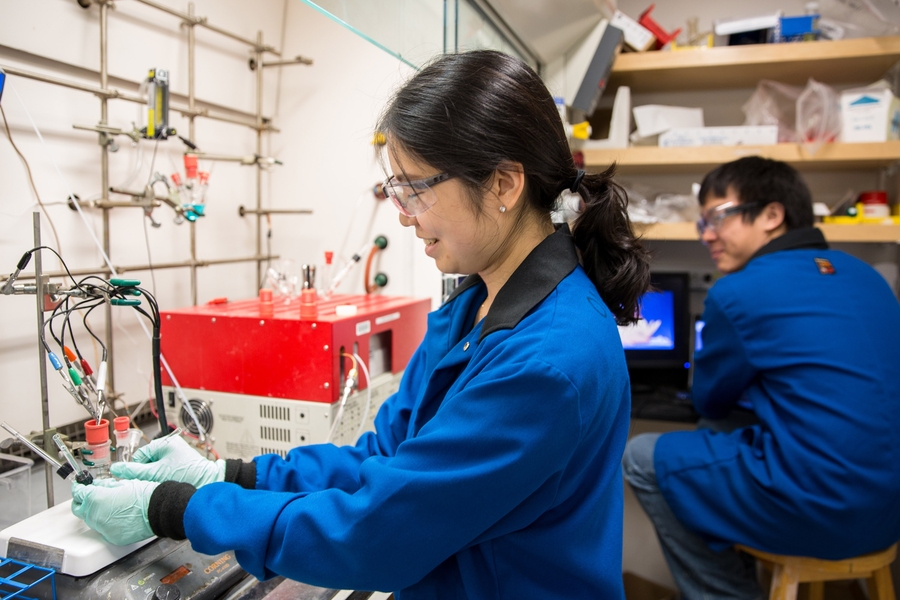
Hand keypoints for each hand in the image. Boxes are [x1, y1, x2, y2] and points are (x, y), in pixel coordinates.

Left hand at [71, 478, 156, 545]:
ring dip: (94, 512)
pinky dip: (106, 523)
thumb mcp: (124, 483)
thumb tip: (98, 486)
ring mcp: (102, 529)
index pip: (79, 493)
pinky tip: (116, 516)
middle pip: (79, 509)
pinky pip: (103, 530)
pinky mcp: (111, 538)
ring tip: (108, 505)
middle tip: (89, 495)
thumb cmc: (145, 495)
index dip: (79, 487)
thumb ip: (106, 485)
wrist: (159, 510)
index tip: (80, 486)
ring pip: (91, 520)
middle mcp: (95, 516)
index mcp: (96, 499)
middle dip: (82, 501)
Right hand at [110, 434, 224, 487]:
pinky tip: (167, 483)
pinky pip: (166, 468)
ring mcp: (178, 453)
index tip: (137, 478)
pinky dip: (163, 476)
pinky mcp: (183, 462)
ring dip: (154, 475)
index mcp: (165, 442)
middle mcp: (172, 445)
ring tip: (161, 483)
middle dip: (146, 472)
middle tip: (150, 482)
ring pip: (156, 466)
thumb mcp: (154, 473)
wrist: (208, 482)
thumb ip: (133, 471)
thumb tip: (115, 468)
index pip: (140, 454)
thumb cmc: (185, 475)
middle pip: (148, 460)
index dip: (137, 468)